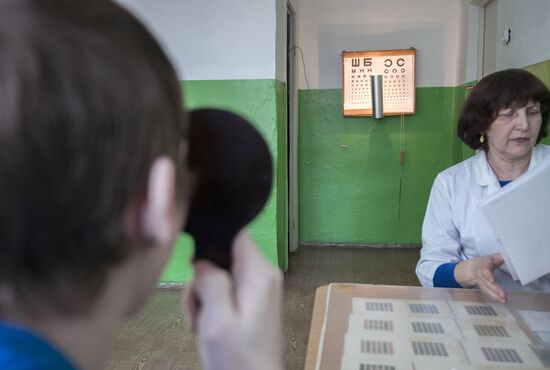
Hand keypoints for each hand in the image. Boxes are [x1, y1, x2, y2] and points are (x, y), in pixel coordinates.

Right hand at [186, 231, 282, 369]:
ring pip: (219, 273)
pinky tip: (207, 325)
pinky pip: (225, 289)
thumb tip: (202, 261)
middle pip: (222, 255)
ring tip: (201, 324)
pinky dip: (211, 304)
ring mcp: (258, 288)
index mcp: (259, 273)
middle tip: (195, 309)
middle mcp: (263, 274)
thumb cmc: (238, 359)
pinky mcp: (252, 300)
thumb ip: (210, 283)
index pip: (235, 233)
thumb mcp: (217, 320)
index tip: (193, 264)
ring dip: (203, 296)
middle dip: (202, 279)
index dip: (210, 240)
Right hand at [454, 253, 506, 302]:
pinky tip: (501, 300)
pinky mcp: (483, 287)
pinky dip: (494, 297)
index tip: (492, 280)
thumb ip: (501, 257)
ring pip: (487, 289)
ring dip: (495, 295)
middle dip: (495, 289)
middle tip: (504, 295)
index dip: (488, 275)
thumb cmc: (486, 262)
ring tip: (504, 300)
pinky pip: (488, 293)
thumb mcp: (492, 257)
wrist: (472, 267)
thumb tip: (512, 256)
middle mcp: (481, 274)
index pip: (485, 270)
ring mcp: (481, 282)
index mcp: (484, 265)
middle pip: (486, 282)